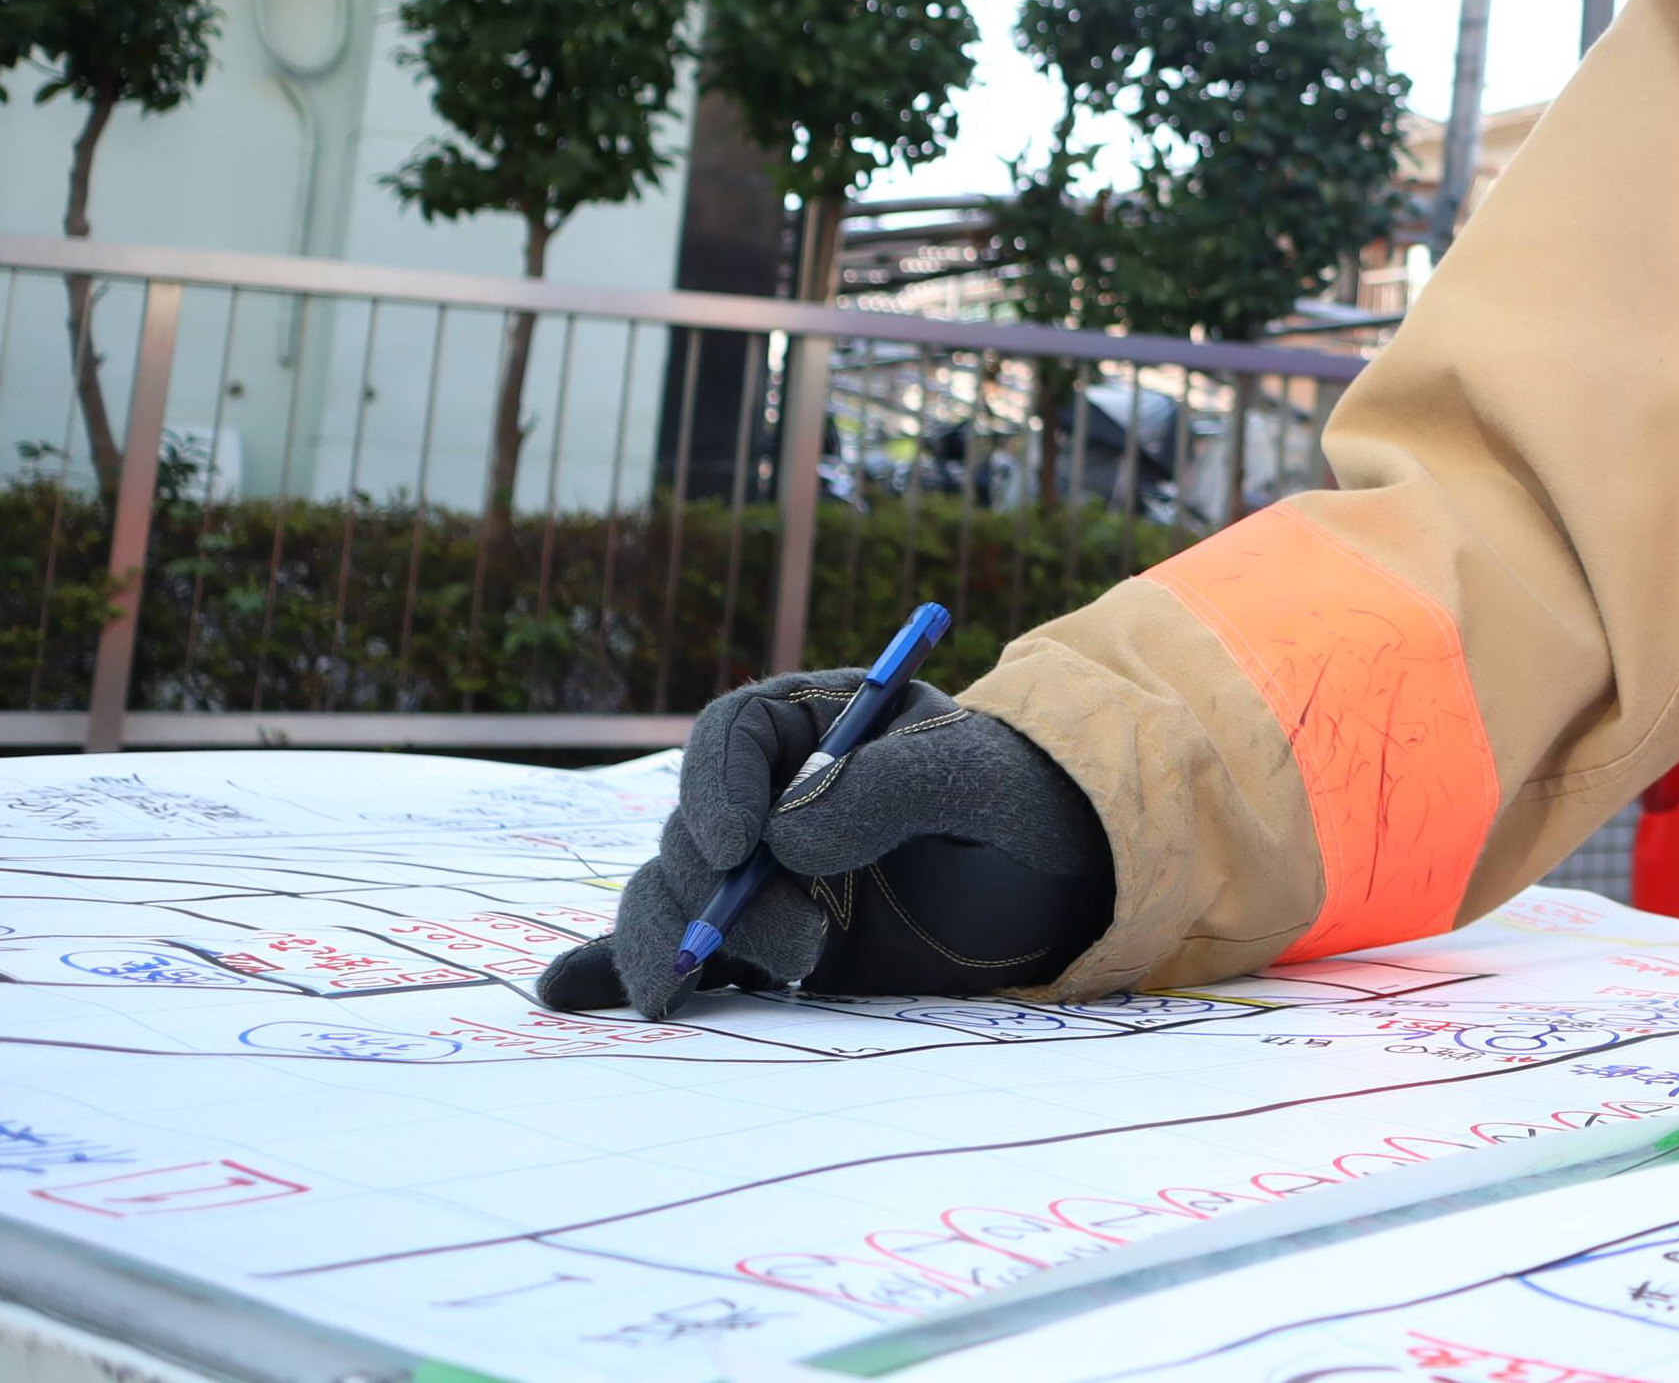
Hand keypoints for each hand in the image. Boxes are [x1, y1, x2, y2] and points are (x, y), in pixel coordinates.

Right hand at [536, 671, 1111, 1019]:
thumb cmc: (1034, 810)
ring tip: (704, 995)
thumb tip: (788, 838)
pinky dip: (616, 968)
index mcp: (825, 725)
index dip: (716, 783)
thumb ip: (897, 789)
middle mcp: (779, 795)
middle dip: (719, 891)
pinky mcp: (768, 943)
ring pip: (674, 892)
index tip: (741, 844)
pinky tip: (568, 993)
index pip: (735, 733)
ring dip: (676, 941)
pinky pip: (679, 950)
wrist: (1067, 889)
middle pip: (695, 826)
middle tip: (803, 948)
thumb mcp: (988, 783)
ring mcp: (768, 873)